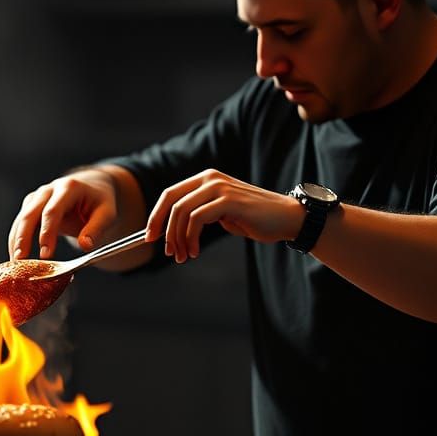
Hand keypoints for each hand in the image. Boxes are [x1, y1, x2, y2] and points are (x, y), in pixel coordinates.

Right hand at [8, 168, 118, 259]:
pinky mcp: (30, 207)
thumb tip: (84, 246)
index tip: (46, 255)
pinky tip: (17, 258)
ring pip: (20, 220)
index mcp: (68, 188)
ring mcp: (36, 198)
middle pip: (29, 215)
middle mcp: (48, 191)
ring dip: (16, 242)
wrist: (90, 188)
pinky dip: (16, 241)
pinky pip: (19, 225)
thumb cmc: (98, 202)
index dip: (47, 233)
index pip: (52, 212)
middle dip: (23, 239)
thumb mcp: (106, 213)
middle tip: (20, 261)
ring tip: (15, 265)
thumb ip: (96, 229)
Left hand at [147, 169, 303, 262]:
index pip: (169, 194)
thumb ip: (197, 214)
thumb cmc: (252, 219)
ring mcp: (219, 188)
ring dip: (178, 238)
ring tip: (183, 256)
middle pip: (171, 202)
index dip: (156, 216)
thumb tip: (168, 231)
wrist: (286, 218)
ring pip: (182, 212)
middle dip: (162, 229)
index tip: (150, 237)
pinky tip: (195, 251)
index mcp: (205, 179)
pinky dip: (191, 238)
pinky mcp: (228, 200)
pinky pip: (197, 219)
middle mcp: (209, 179)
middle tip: (167, 251)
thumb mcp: (219, 213)